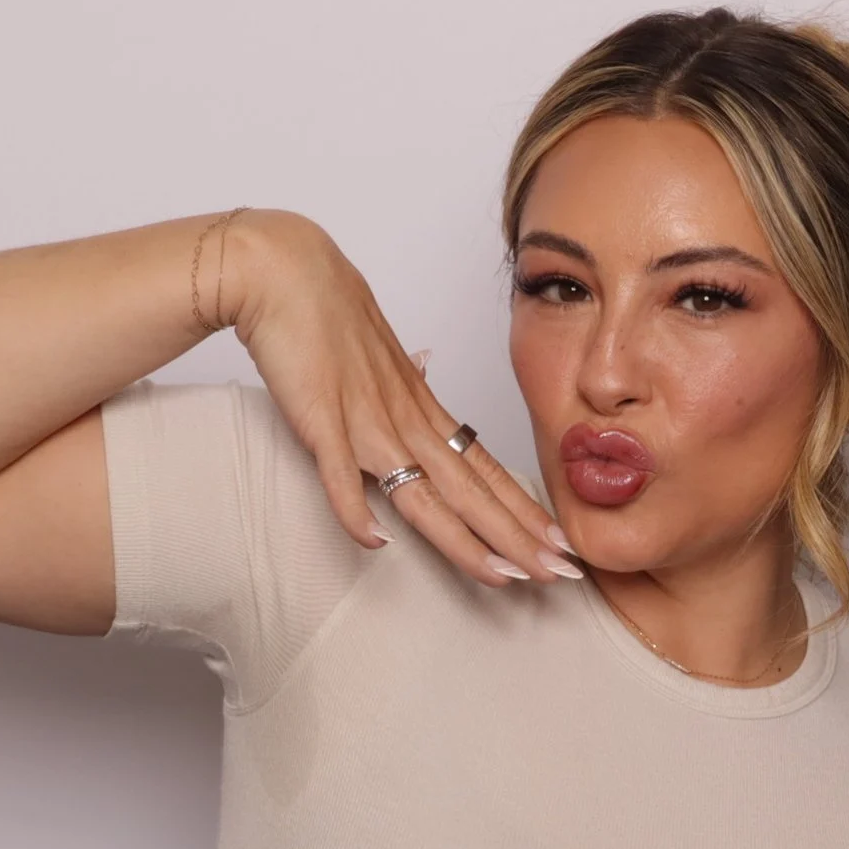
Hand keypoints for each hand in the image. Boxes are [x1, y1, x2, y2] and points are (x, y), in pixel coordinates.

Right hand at [222, 211, 573, 587]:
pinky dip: (355, 510)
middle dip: (519, 538)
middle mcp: (407, 422)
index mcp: (424, 411)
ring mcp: (367, 422)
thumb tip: (424, 370)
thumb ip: (403, 382)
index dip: (525, 511)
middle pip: (473, 492)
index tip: (561, 544)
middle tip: (563, 573)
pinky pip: (338, 473)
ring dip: (466, 539)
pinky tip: (376, 544)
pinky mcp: (320, 418)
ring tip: (505, 577)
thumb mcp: (382, 357)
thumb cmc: (331, 313)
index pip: (488, 471)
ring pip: (425, 493)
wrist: (285, 270)